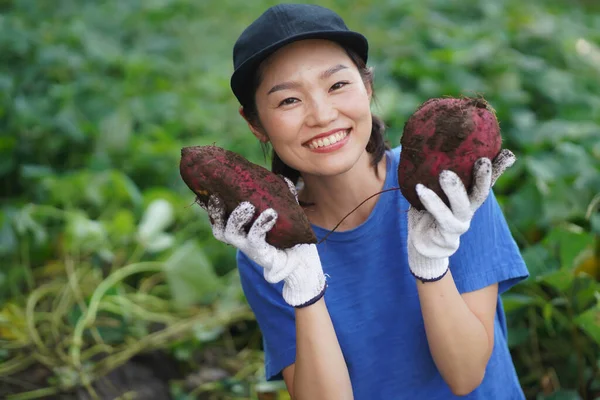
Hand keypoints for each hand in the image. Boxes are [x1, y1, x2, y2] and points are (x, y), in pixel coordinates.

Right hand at [198, 177, 325, 307]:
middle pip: (219, 230)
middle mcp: (240, 240)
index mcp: (240, 230)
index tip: (212, 193)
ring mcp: (248, 247)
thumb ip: (283, 196)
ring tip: (248, 206)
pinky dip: (261, 224)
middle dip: (216, 213)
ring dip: (236, 218)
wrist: (299, 260)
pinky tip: (271, 214)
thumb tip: (283, 177)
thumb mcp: (284, 213)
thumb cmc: (287, 236)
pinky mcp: (260, 252)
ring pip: (231, 234)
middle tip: (219, 197)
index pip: (219, 221)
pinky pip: (255, 238)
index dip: (212, 209)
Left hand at [407, 150, 515, 281]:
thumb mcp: (436, 191)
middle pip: (481, 193)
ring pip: (462, 206)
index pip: (488, 180)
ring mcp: (460, 223)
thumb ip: (440, 175)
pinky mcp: (448, 234)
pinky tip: (420, 188)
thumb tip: (432, 146)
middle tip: (482, 160)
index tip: (508, 153)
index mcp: (470, 197)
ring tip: (445, 174)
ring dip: (455, 189)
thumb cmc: (429, 211)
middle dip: (484, 177)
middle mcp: (469, 210)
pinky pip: (440, 216)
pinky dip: (431, 201)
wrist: (423, 244)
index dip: (499, 168)